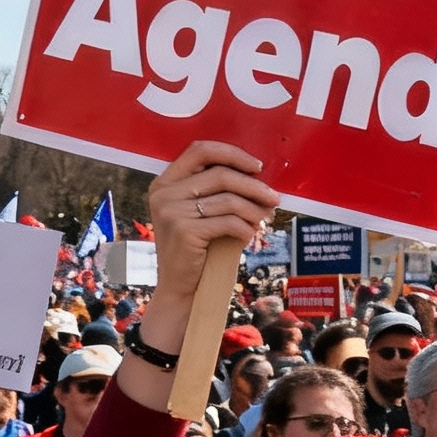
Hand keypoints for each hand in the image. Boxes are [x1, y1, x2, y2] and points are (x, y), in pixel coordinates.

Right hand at [145, 142, 280, 313]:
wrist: (179, 286)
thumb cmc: (196, 247)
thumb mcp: (197, 212)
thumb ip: (214, 189)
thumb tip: (257, 173)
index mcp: (164, 182)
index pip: (200, 150)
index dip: (232, 154)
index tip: (257, 167)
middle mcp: (163, 193)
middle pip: (220, 174)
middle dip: (254, 186)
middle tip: (273, 198)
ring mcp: (171, 212)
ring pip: (228, 199)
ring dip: (254, 210)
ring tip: (264, 220)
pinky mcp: (184, 231)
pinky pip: (229, 222)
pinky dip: (245, 229)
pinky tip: (248, 236)